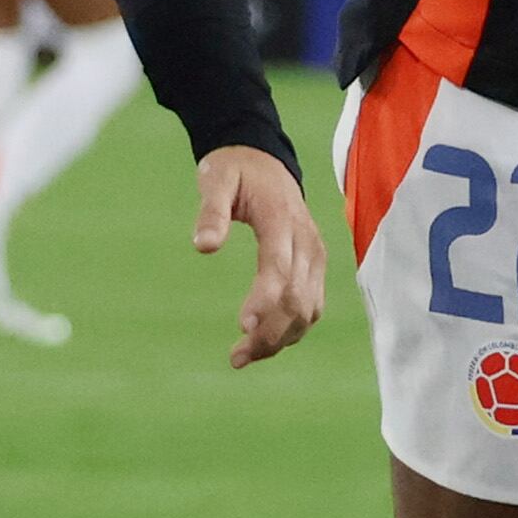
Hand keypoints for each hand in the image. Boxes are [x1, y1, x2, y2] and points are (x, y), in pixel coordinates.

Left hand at [191, 145, 324, 367]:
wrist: (265, 159)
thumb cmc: (235, 170)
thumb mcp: (215, 178)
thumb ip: (211, 211)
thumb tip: (203, 246)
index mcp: (281, 218)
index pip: (279, 268)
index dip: (264, 301)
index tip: (241, 328)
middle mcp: (306, 240)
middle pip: (297, 298)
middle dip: (270, 333)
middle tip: (235, 357)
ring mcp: (315, 255)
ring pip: (308, 309)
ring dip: (281, 339)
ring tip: (243, 356)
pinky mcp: (315, 266)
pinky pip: (311, 306)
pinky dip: (292, 330)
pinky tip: (264, 342)